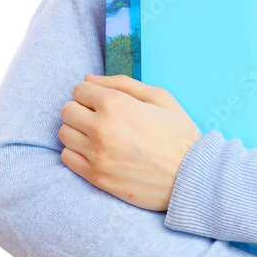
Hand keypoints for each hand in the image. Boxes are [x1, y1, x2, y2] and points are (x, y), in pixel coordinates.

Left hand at [58, 74, 202, 210]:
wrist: (192, 176)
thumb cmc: (179, 133)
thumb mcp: (159, 97)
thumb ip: (122, 83)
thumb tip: (89, 79)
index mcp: (116, 104)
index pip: (79, 90)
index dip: (92, 93)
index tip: (104, 101)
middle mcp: (101, 128)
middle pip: (67, 110)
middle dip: (81, 110)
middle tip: (101, 118)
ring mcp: (97, 155)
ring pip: (64, 134)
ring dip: (78, 131)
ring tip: (99, 136)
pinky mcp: (96, 178)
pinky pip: (67, 158)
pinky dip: (77, 152)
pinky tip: (97, 152)